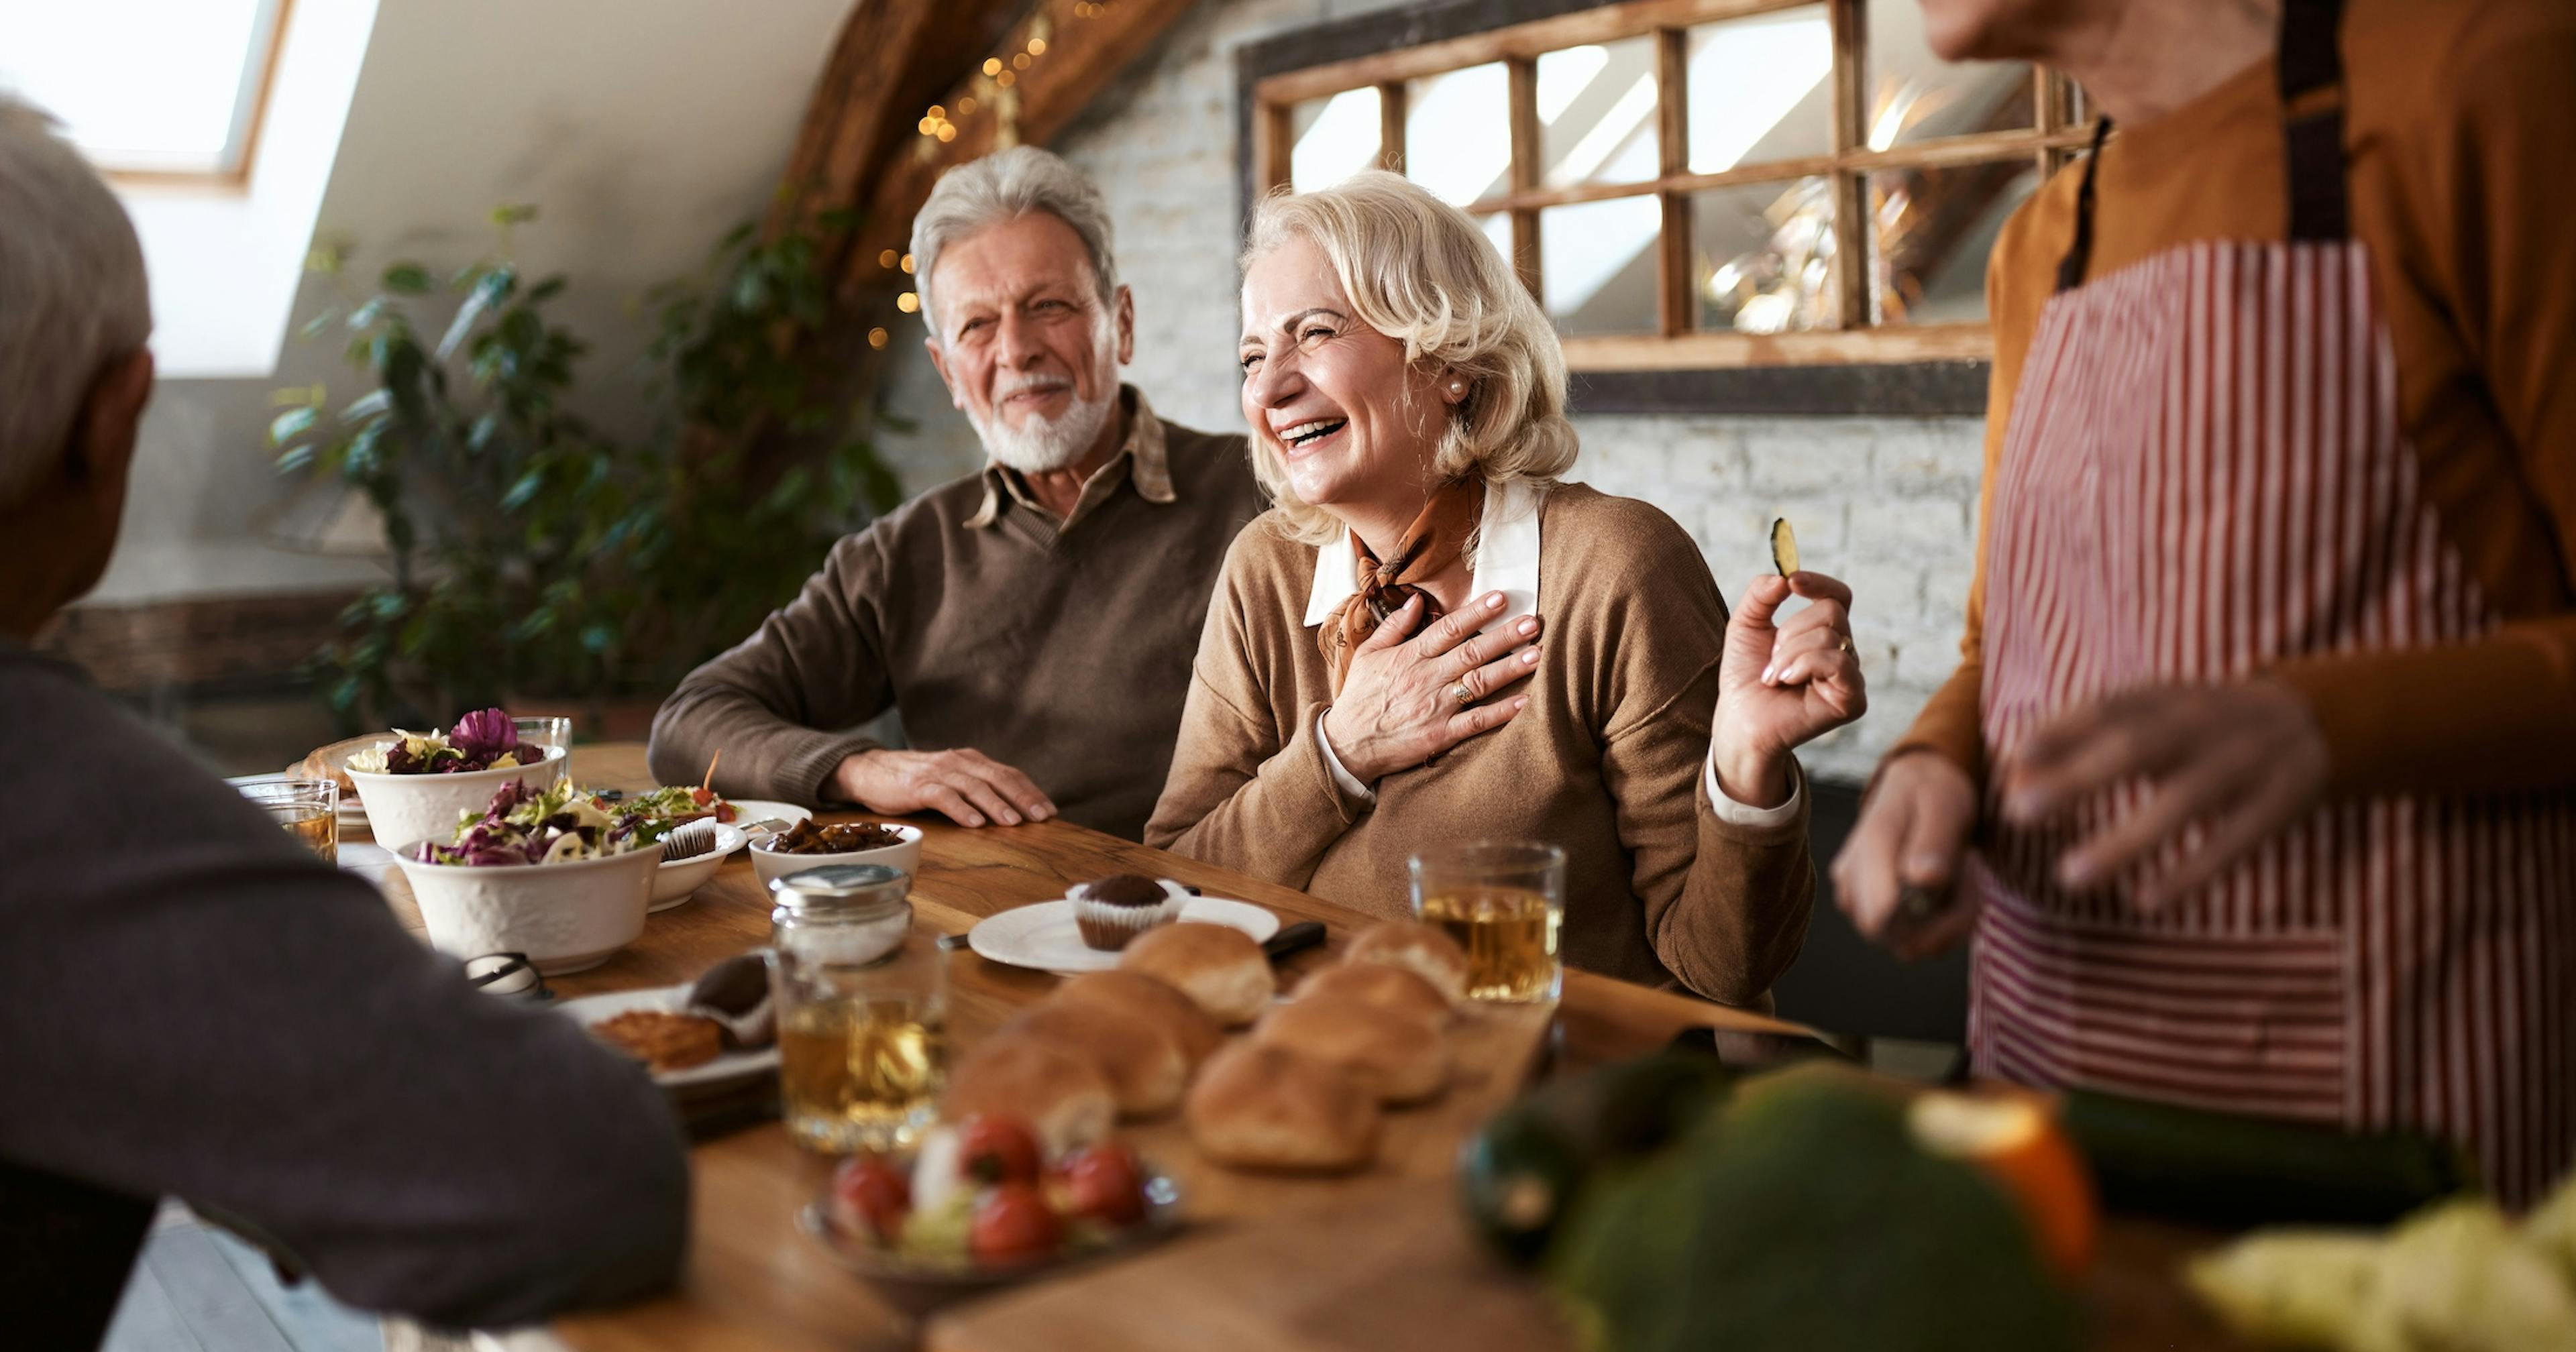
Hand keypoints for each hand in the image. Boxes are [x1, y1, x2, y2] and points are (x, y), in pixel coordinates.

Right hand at [831, 747, 1055, 827]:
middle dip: (1023, 797)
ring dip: (996, 804)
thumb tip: (1012, 813)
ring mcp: (938, 773)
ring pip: (974, 786)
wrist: (871, 771)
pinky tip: (975, 823)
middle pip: (998, 778)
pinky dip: (961, 809)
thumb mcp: (952, 781)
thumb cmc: (916, 781)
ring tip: (1014, 822)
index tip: (1050, 810)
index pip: (1008, 774)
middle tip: (1042, 817)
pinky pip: (944, 796)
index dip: (1030, 791)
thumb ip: (977, 790)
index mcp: (971, 761)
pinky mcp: (917, 786)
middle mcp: (958, 762)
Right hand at [1322, 591, 1541, 783]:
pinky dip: (1500, 712)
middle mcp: (1426, 678)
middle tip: (1532, 622)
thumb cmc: (1360, 696)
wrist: (1347, 744)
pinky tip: (1523, 701)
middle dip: (1504, 636)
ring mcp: (1435, 707)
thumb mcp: (1369, 654)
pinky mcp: (1440, 734)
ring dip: (1509, 668)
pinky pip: (1476, 722)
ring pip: (1478, 683)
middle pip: (1471, 652)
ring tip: (1535, 655)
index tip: (1502, 598)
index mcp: (1409, 655)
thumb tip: (1417, 600)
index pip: (1448, 628)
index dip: (1477, 612)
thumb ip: (1395, 626)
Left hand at [1709, 572, 1866, 806]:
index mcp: (1824, 633)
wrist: (1739, 719)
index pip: (1838, 596)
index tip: (1792, 582)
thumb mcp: (1746, 625)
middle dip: (1791, 630)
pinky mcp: (1853, 700)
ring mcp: (1851, 676)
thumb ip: (1761, 594)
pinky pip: (1837, 662)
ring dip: (1790, 653)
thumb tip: (1783, 576)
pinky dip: (1804, 666)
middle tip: (1772, 658)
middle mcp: (1843, 652)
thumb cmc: (1745, 677)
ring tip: (1774, 676)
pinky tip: (1786, 682)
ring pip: (1830, 636)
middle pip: (1832, 611)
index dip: (1819, 583)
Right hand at [1831, 751, 1978, 958]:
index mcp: (1869, 850)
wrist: (1914, 790)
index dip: (1928, 924)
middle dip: (1946, 923)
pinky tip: (1946, 891)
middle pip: (1899, 940)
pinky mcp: (1863, 910)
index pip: (1880, 917)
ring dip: (1946, 922)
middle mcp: (1851, 879)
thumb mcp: (1944, 807)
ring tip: (1958, 878)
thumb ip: (1933, 842)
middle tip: (1969, 879)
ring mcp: (1853, 897)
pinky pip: (1909, 940)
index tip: (1960, 890)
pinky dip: (1939, 923)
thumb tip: (1923, 880)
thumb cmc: (1932, 795)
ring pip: (1908, 945)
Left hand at [1997, 679, 2326, 907]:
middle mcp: (2204, 724)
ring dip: (2126, 840)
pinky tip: (2145, 900)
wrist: (2312, 721)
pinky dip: (2190, 872)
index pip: (2107, 707)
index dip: (2059, 730)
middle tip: (2019, 815)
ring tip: (2070, 877)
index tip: (2012, 759)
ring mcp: (2244, 764)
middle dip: (2077, 780)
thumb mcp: (2148, 715)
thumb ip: (2080, 740)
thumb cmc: (2199, 726)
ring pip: (2184, 802)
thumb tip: (2010, 775)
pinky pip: (2232, 841)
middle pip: (2138, 748)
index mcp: (2167, 698)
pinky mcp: (2277, 806)